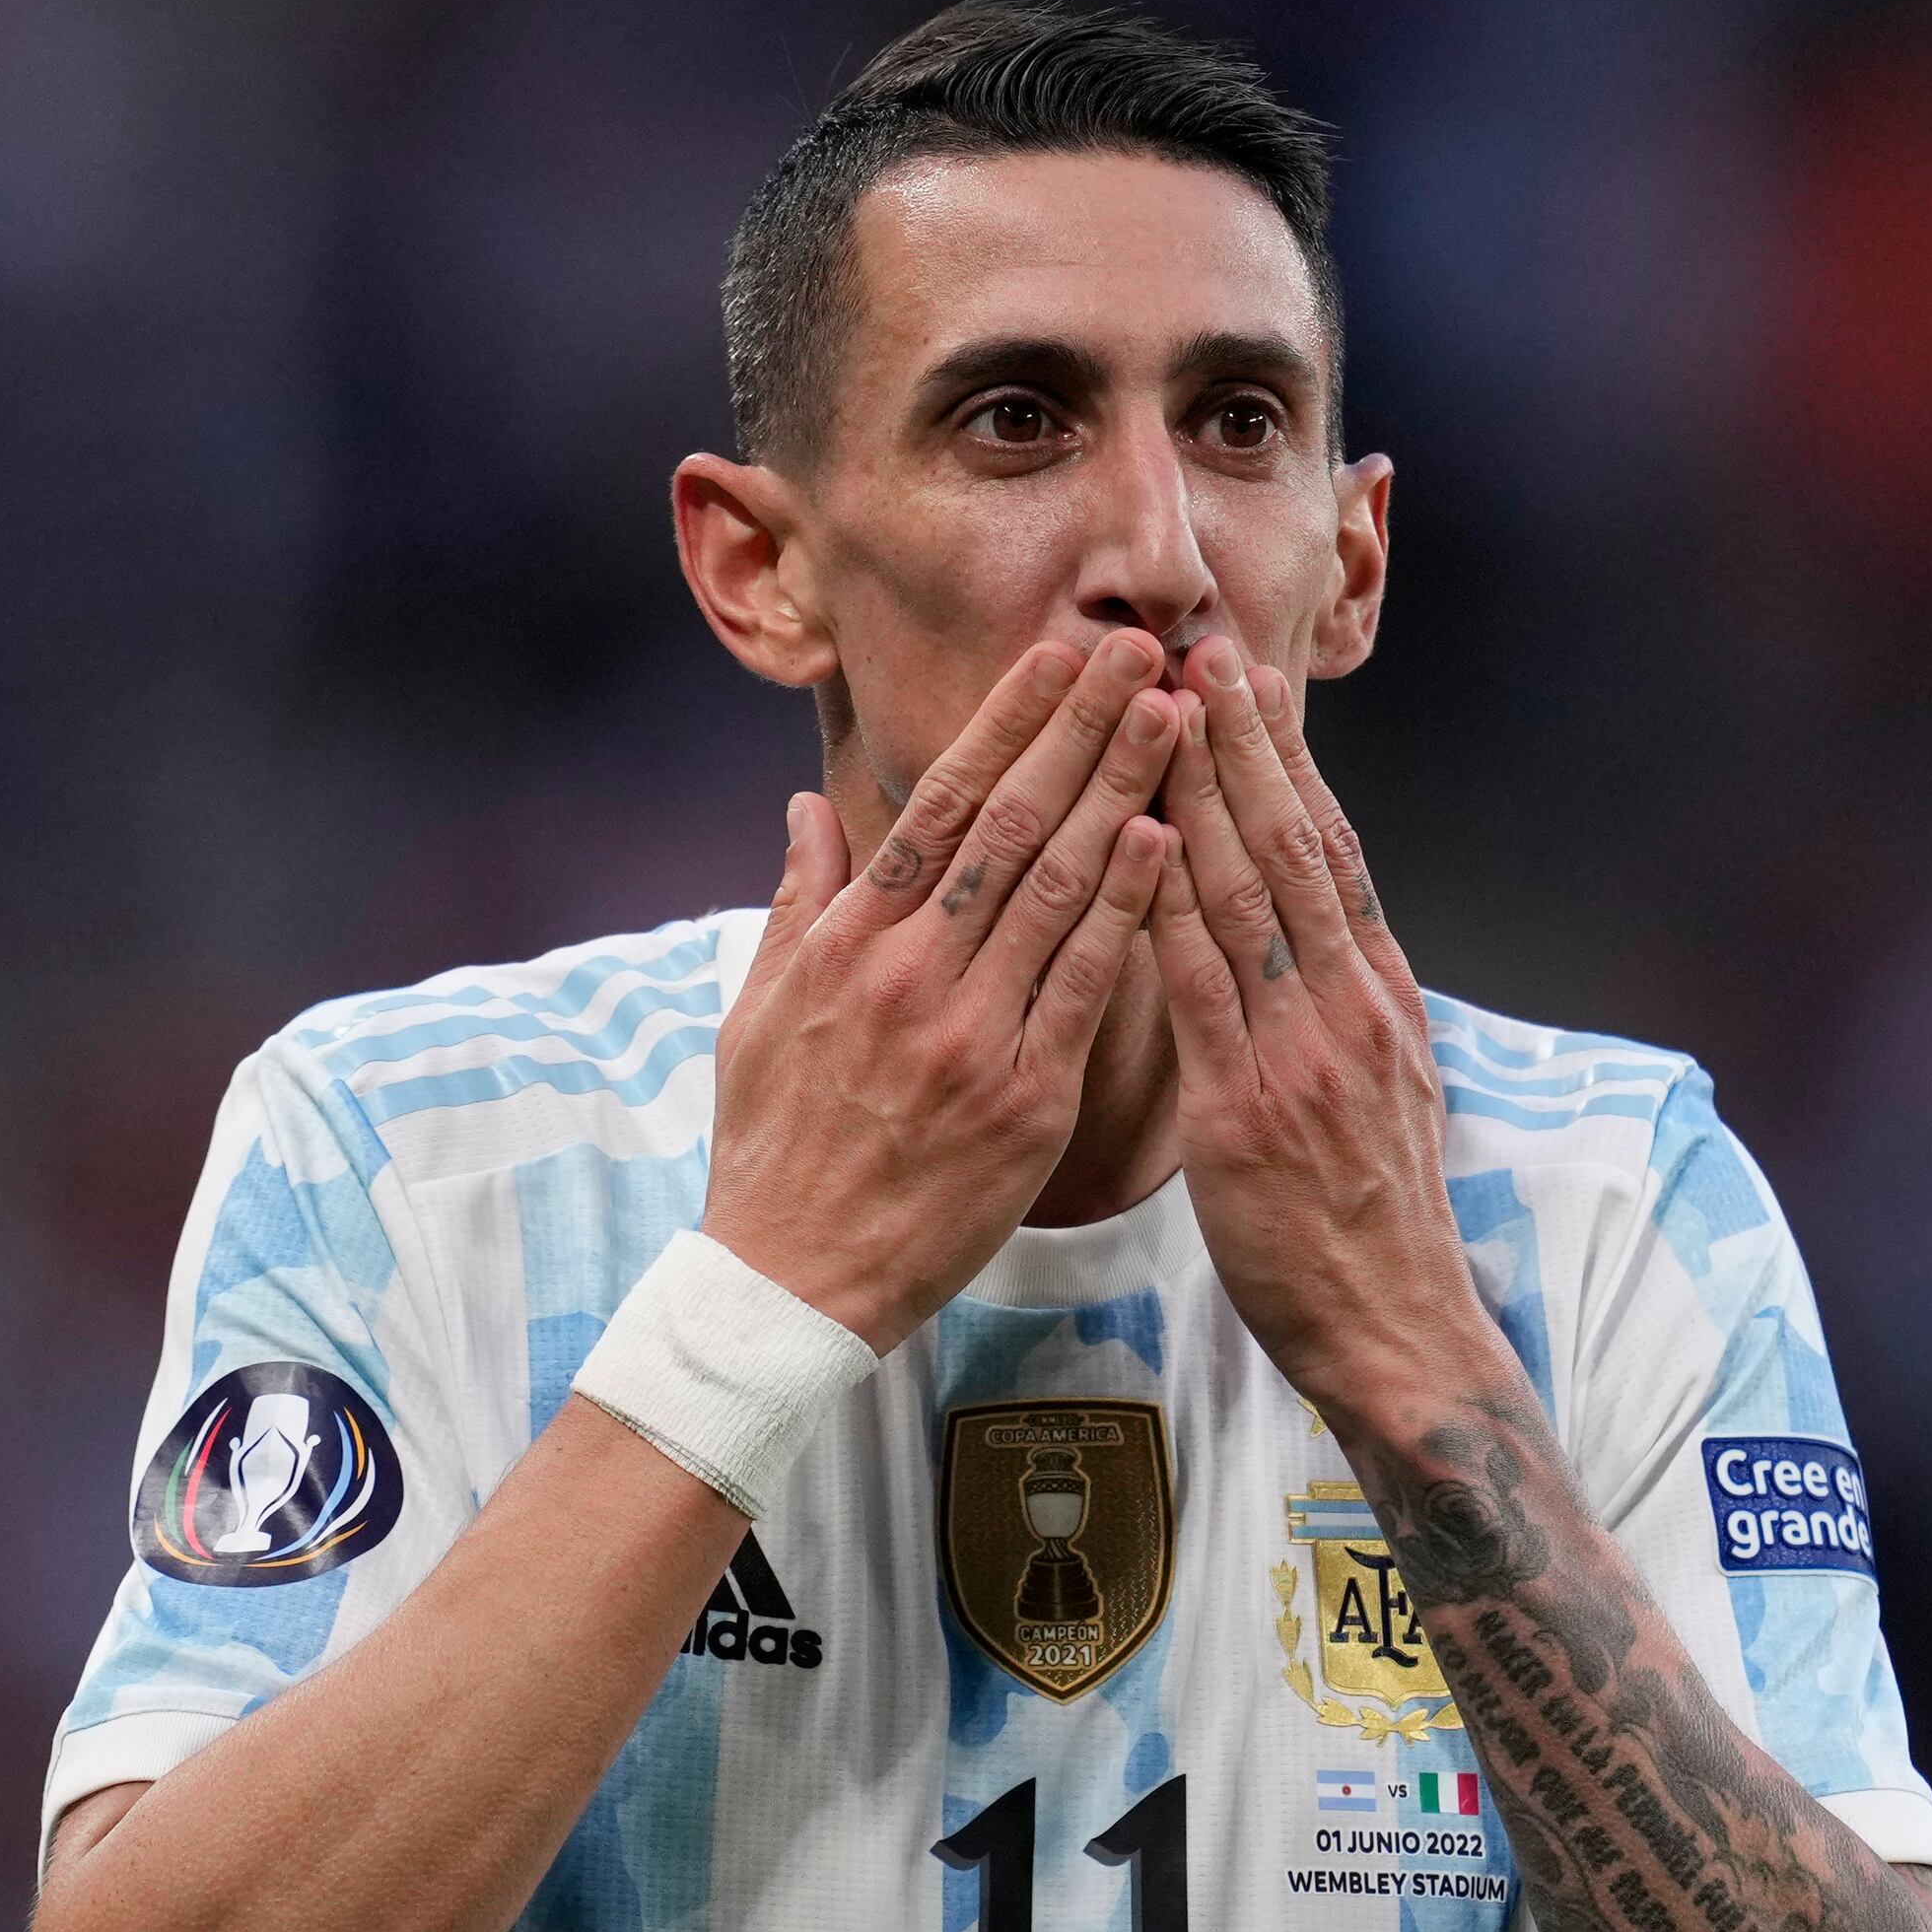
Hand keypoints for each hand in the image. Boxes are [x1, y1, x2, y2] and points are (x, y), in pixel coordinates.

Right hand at [704, 633, 1184, 1350]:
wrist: (792, 1281)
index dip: (1006, 724)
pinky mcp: (1021, 1101)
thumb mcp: (756, 1013)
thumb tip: (805, 810)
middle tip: (1143, 650)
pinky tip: (1165, 840)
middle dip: (1081, 728)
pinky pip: (1084, 986)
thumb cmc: (775, 1148)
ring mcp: (967, 1034)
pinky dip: (1125, 908)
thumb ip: (794, 903)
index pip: (939, 805)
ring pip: (1056, 887)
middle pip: (1009, 824)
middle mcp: (907, 973)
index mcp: (846, 943)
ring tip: (1175, 716)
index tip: (1059, 657)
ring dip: (1120, 789)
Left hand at [1146, 641, 1506, 1421]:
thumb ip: (1338, 1012)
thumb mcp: (1381, 1094)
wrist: (1399, 1328)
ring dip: (1203, 792)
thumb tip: (1308, 946)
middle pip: (1294, 847)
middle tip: (1201, 650)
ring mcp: (1303, 1051)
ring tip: (1165, 707)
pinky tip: (1142, 843)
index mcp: (1377, 997)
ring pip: (1249, 894)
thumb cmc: (1372, 1224)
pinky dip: (1172, 908)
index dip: (1288, 765)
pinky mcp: (1249, 1109)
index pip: (1331, 854)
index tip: (1249, 685)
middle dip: (1243, 743)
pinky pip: (1204, 990)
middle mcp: (1349, 1005)